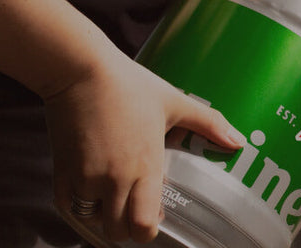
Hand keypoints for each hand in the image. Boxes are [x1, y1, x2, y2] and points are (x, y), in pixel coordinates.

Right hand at [45, 58, 245, 242]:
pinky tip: (89, 194)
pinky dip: (78, 207)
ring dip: (103, 217)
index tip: (155, 217)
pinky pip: (67, 206)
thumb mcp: (176, 103)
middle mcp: (114, 179)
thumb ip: (209, 124)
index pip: (143, 226)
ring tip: (113, 199)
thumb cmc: (129, 84)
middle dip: (127, 228)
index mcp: (145, 168)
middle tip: (134, 211)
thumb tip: (239, 141)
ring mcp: (85, 177)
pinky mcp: (61, 169)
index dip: (149, 229)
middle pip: (118, 231)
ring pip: (93, 220)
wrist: (80, 69)